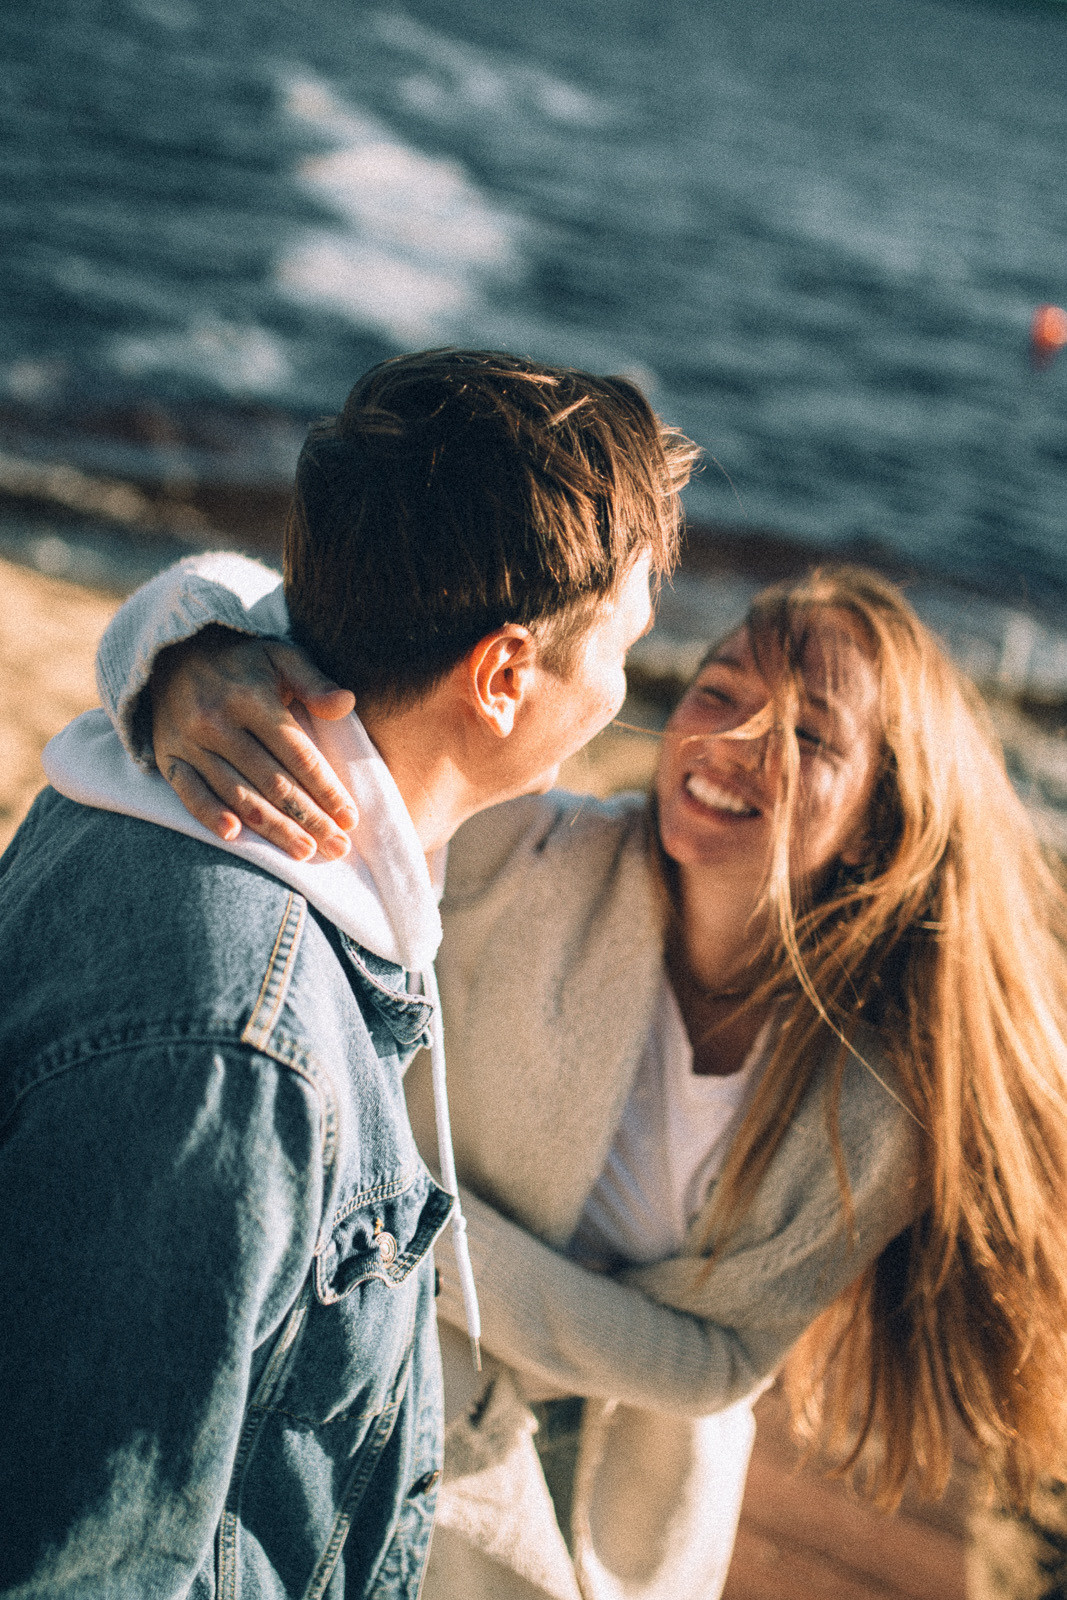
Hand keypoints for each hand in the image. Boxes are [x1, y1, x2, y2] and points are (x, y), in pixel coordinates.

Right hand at [150, 626, 358, 860]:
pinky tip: (236, 837)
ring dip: (273, 828)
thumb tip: (347, 703)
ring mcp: (190, 741)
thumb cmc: (242, 662)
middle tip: (337, 847)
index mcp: (252, 698)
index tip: (350, 818)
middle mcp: (218, 722)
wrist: (172, 652)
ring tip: (305, 851)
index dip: (326, 789)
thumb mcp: (280, 656)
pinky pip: (189, 792)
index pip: (298, 754)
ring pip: (238, 794)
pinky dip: (210, 815)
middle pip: (273, 781)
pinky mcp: (168, 756)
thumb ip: (314, 681)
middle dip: (308, 818)